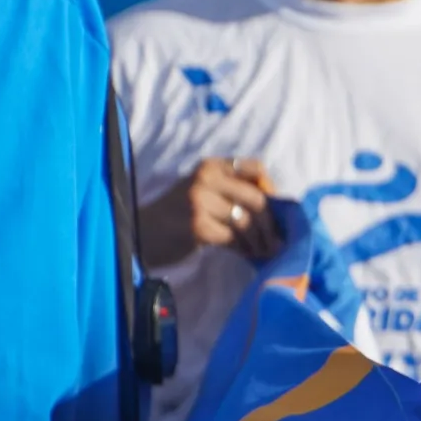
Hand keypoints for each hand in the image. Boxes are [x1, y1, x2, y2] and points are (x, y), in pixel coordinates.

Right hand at [141, 158, 281, 265]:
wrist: (144, 232)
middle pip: (256, 199)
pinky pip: (233, 238)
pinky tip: (247, 254)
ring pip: (246, 221)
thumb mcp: (204, 190)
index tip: (275, 210)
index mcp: (211, 166)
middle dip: (271, 224)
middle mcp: (206, 178)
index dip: (271, 189)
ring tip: (264, 251)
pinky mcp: (197, 226)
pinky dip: (244, 248)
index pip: (255, 168)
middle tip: (276, 241)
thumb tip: (276, 208)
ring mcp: (200, 201)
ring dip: (260, 241)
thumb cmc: (178, 213)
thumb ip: (232, 191)